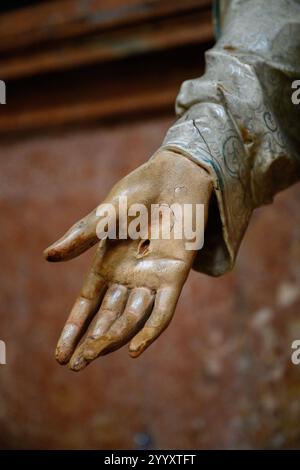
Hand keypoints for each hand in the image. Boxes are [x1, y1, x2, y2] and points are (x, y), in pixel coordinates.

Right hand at [44, 150, 211, 370]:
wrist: (175, 177)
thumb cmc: (138, 192)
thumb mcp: (105, 216)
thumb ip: (81, 237)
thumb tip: (48, 257)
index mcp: (107, 266)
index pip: (87, 305)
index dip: (73, 329)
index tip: (59, 356)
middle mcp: (128, 278)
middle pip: (107, 318)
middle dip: (91, 342)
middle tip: (75, 364)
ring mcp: (152, 279)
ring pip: (131, 318)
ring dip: (113, 338)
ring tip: (93, 354)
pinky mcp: (175, 275)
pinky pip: (163, 311)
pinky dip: (150, 331)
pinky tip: (136, 351)